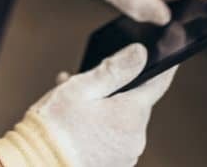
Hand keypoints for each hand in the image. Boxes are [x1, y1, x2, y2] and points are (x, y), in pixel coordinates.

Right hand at [0, 44, 174, 166]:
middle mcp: (136, 139)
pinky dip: (101, 127)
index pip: (158, 83)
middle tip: (87, 81)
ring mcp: (126, 156)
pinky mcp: (114, 166)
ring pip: (122, 121)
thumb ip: (115, 70)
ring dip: (105, 109)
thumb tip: (141, 53)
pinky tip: (77, 122)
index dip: (164, 65)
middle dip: (116, 90)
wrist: (36, 164)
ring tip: (73, 104)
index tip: (170, 51)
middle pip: (135, 103)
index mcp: (132, 115)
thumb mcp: (82, 88)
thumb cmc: (56, 126)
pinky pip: (113, 138)